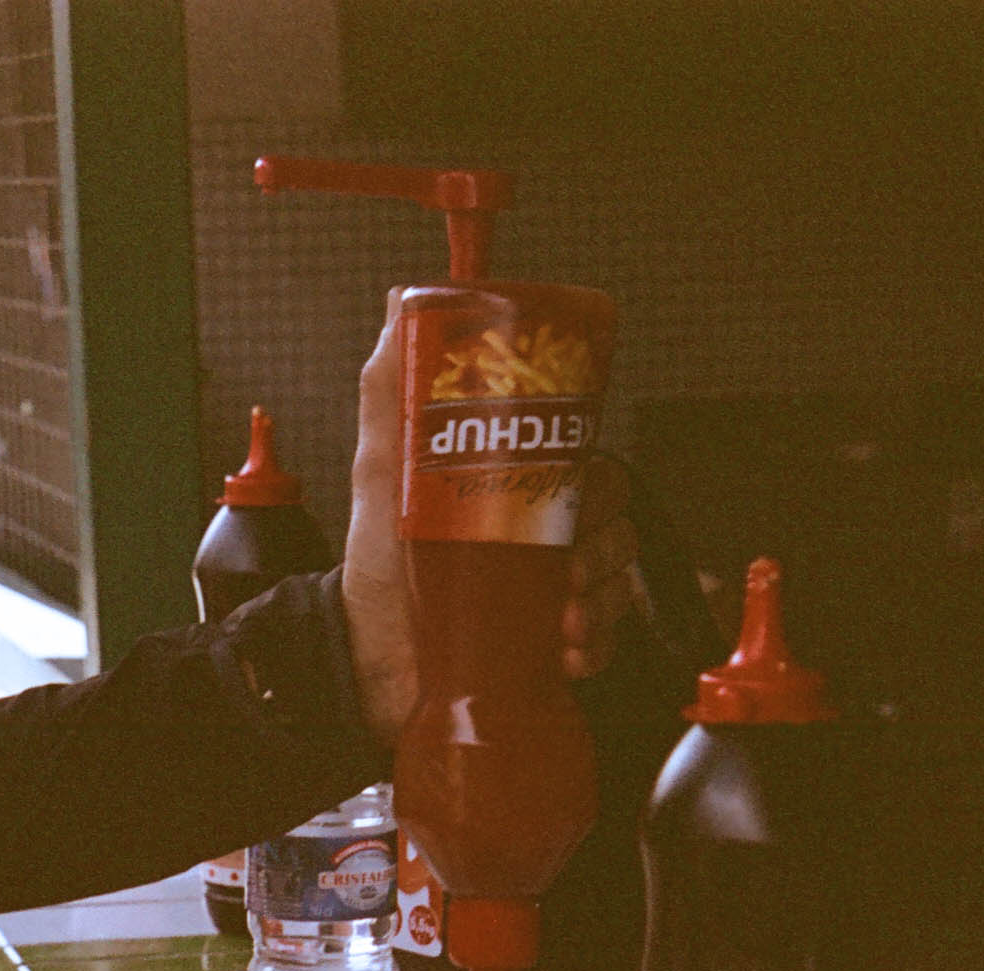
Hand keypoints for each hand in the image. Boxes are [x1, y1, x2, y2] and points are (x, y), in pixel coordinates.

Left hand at [340, 305, 647, 742]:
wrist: (364, 656)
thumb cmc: (376, 563)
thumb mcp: (381, 468)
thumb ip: (390, 388)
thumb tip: (399, 302)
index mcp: (521, 489)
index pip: (589, 468)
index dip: (596, 482)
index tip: (575, 498)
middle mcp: (545, 536)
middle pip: (614, 520)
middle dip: (602, 543)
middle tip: (568, 565)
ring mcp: (554, 590)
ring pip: (618, 577)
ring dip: (602, 596)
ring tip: (562, 614)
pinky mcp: (553, 643)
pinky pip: (604, 637)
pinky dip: (593, 643)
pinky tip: (564, 648)